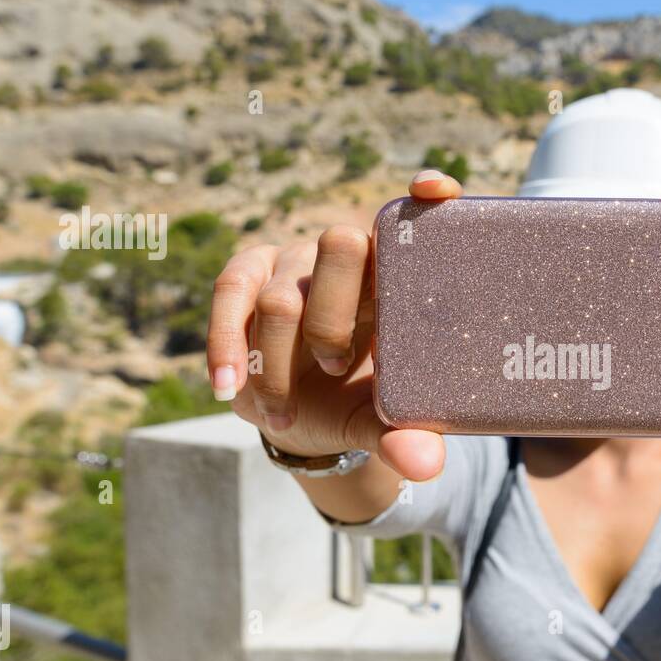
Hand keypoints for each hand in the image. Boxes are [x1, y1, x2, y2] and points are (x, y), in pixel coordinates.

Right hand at [205, 169, 461, 481]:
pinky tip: (229, 387)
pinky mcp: (247, 275)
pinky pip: (230, 294)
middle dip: (335, 314)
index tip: (435, 194)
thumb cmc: (359, 402)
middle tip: (336, 368)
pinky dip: (226, 345)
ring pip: (283, 293)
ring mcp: (296, 262)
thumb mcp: (382, 422)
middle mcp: (350, 256)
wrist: (302, 418)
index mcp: (400, 277)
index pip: (422, 219)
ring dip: (281, 359)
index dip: (430, 198)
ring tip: (285, 413)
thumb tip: (426, 467)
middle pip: (341, 244)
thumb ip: (405, 437)